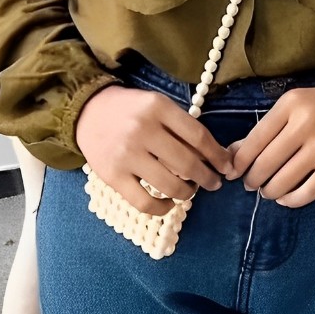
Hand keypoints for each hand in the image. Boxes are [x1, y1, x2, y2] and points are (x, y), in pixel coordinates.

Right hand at [74, 84, 235, 215]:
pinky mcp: (113, 176)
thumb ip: (182, 126)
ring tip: (191, 191)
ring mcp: (126, 155)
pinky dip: (163, 208)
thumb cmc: (130, 110)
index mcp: (158, 108)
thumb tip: (214, 156)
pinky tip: (170, 203)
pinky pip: (145, 202)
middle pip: (188, 164)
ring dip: (188, 193)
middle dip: (208, 178)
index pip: (198, 137)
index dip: (218, 156)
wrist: (87, 111)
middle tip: (214, 183)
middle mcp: (142, 130)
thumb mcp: (157, 105)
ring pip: (170, 185)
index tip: (227, 166)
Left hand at [224, 72, 314, 207]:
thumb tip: (232, 153)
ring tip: (267, 191)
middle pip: (266, 163)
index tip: (233, 172)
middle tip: (250, 184)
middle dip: (252, 179)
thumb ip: (265, 128)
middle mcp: (306, 125)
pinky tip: (285, 199)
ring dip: (269, 191)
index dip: (239, 161)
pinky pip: (308, 192)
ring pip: (284, 180)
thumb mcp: (293, 106)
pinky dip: (291, 200)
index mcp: (290, 105)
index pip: (254, 140)